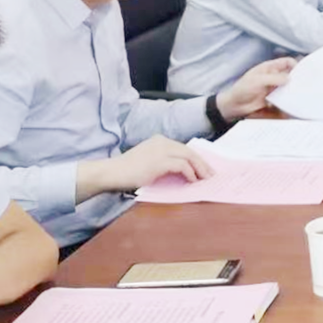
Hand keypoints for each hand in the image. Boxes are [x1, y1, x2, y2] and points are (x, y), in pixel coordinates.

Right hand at [96, 135, 212, 194]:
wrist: (110, 173)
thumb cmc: (127, 171)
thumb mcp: (148, 161)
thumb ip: (164, 162)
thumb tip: (184, 172)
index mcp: (160, 140)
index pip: (184, 148)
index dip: (196, 159)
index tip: (205, 168)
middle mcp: (162, 142)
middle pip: (190, 151)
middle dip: (202, 163)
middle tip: (211, 174)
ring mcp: (161, 150)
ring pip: (189, 157)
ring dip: (200, 169)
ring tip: (205, 179)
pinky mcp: (159, 162)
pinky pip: (182, 166)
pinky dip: (190, 173)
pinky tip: (192, 181)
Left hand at [216, 57, 296, 120]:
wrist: (233, 106)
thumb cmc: (242, 89)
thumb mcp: (257, 81)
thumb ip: (274, 78)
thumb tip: (289, 79)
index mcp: (269, 68)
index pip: (287, 62)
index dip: (295, 65)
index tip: (301, 73)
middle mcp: (274, 77)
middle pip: (290, 75)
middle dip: (297, 80)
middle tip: (304, 85)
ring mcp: (274, 89)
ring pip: (288, 88)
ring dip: (293, 92)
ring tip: (300, 96)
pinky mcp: (273, 100)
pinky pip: (284, 100)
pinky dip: (288, 102)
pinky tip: (292, 105)